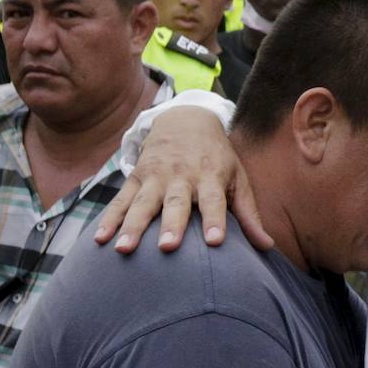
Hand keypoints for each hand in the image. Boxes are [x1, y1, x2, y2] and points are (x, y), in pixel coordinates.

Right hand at [94, 107, 273, 253]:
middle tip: (167, 247)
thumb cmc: (218, 158)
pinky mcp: (136, 177)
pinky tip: (98, 240)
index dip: (215, 220)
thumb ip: (249, 214)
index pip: (214, 201)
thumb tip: (268, 247)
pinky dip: (109, 219)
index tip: (215, 242)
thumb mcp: (237, 179)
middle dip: (171, 224)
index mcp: (211, 176)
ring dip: (132, 225)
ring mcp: (156, 176)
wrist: (186, 119)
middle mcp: (182, 176)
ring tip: (123, 248)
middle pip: (176, 203)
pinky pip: (120, 200)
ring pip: (143, 203)